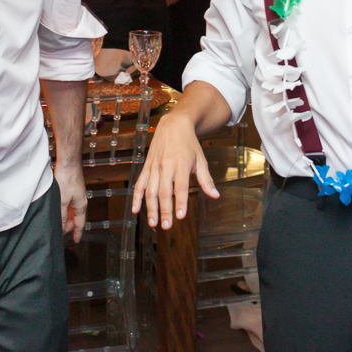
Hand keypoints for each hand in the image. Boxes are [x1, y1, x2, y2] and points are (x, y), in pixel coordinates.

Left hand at [54, 162, 86, 242]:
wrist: (69, 162)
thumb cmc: (67, 179)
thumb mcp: (62, 200)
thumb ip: (62, 214)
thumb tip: (62, 226)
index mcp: (81, 205)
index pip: (80, 224)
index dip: (77, 233)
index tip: (76, 241)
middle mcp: (81, 201)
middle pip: (77, 218)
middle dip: (70, 227)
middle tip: (61, 234)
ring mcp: (77, 195)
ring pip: (73, 212)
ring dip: (67, 218)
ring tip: (59, 224)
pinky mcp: (73, 190)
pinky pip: (70, 205)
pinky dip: (66, 211)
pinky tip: (59, 211)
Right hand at [131, 112, 217, 228]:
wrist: (173, 125)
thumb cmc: (189, 144)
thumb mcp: (201, 160)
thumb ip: (206, 180)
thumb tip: (215, 196)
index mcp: (181, 164)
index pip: (180, 187)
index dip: (180, 202)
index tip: (180, 216)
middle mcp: (166, 166)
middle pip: (164, 192)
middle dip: (165, 210)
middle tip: (166, 226)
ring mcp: (154, 166)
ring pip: (150, 190)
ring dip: (151, 208)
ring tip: (153, 222)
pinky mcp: (146, 166)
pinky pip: (139, 183)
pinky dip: (136, 197)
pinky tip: (136, 210)